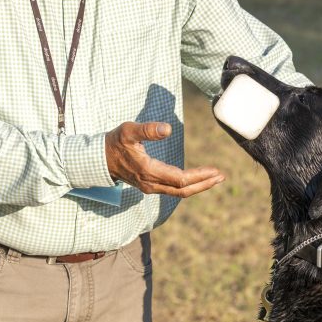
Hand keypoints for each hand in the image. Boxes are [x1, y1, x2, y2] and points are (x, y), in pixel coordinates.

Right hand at [105, 121, 224, 197]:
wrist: (99, 159)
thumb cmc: (114, 142)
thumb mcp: (128, 131)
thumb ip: (147, 129)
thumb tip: (167, 129)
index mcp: (148, 171)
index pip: (180, 179)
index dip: (199, 176)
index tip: (215, 170)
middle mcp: (151, 183)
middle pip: (183, 190)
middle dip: (204, 184)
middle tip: (222, 176)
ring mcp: (150, 186)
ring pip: (179, 192)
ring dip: (198, 186)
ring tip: (215, 178)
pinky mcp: (150, 185)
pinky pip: (173, 190)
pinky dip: (188, 186)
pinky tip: (197, 179)